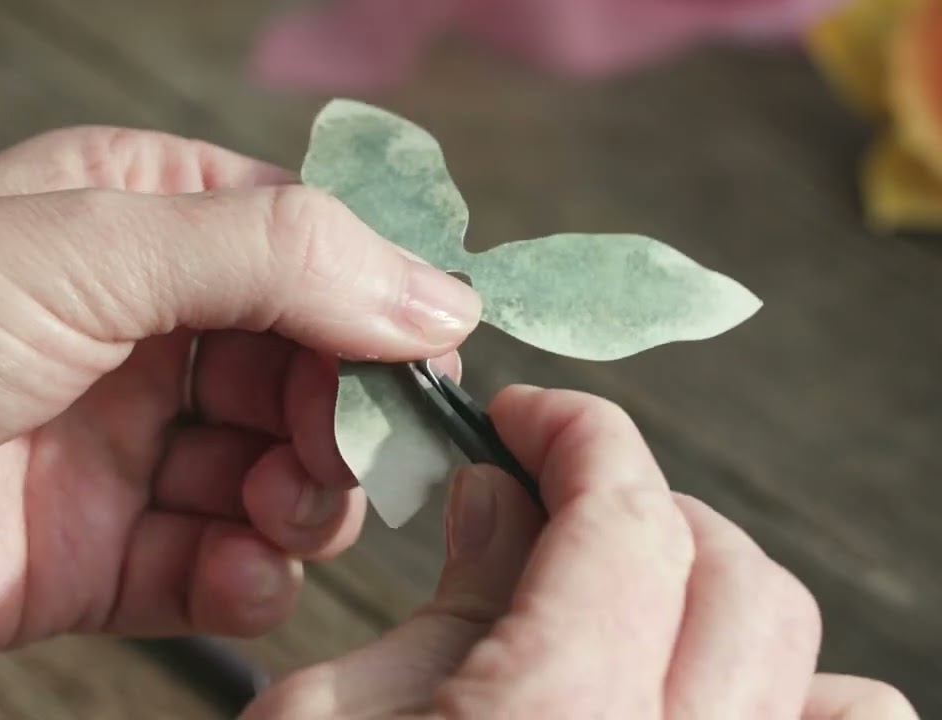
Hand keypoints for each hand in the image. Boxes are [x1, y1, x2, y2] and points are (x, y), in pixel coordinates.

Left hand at [0, 127, 480, 677]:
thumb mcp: (92, 246)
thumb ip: (278, 259)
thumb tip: (439, 298)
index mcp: (144, 221)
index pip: (311, 249)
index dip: (379, 300)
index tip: (429, 354)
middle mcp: (147, 331)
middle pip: (312, 371)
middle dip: (344, 414)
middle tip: (339, 447)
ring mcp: (127, 447)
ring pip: (280, 476)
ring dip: (308, 500)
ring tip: (279, 509)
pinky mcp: (103, 553)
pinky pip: (220, 568)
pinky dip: (249, 576)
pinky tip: (233, 572)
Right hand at [244, 386, 917, 718]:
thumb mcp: (326, 719)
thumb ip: (444, 604)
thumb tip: (501, 500)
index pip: (624, 518)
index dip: (579, 436)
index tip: (533, 419)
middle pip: (734, 580)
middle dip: (646, 510)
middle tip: (558, 511)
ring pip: (828, 684)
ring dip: (737, 618)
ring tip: (638, 614)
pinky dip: (792, 713)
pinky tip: (693, 706)